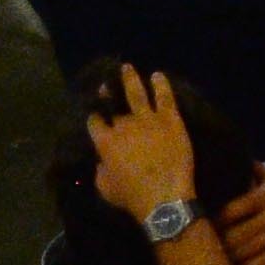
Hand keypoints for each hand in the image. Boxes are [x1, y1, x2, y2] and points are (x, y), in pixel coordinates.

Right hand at [87, 64, 199, 223]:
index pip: (95, 122)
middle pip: (114, 104)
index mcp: (105, 142)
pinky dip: (161, 85)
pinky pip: (164, 97)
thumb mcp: (105, 188)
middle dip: (109, 92)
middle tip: (107, 84)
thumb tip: (103, 161)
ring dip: (131, 79)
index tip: (95, 113)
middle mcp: (124, 125)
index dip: (94, 117)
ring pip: (137, 93)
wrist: (163, 195)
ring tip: (128, 68)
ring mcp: (148, 119)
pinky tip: (158, 75)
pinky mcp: (170, 119)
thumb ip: (101, 170)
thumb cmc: (131, 196)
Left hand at [215, 171, 264, 264]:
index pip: (231, 210)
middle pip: (234, 235)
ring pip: (244, 252)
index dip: (215, 221)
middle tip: (206, 249)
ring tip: (217, 261)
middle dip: (218, 244)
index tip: (206, 227)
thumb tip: (231, 156)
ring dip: (228, 258)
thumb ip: (255, 171)